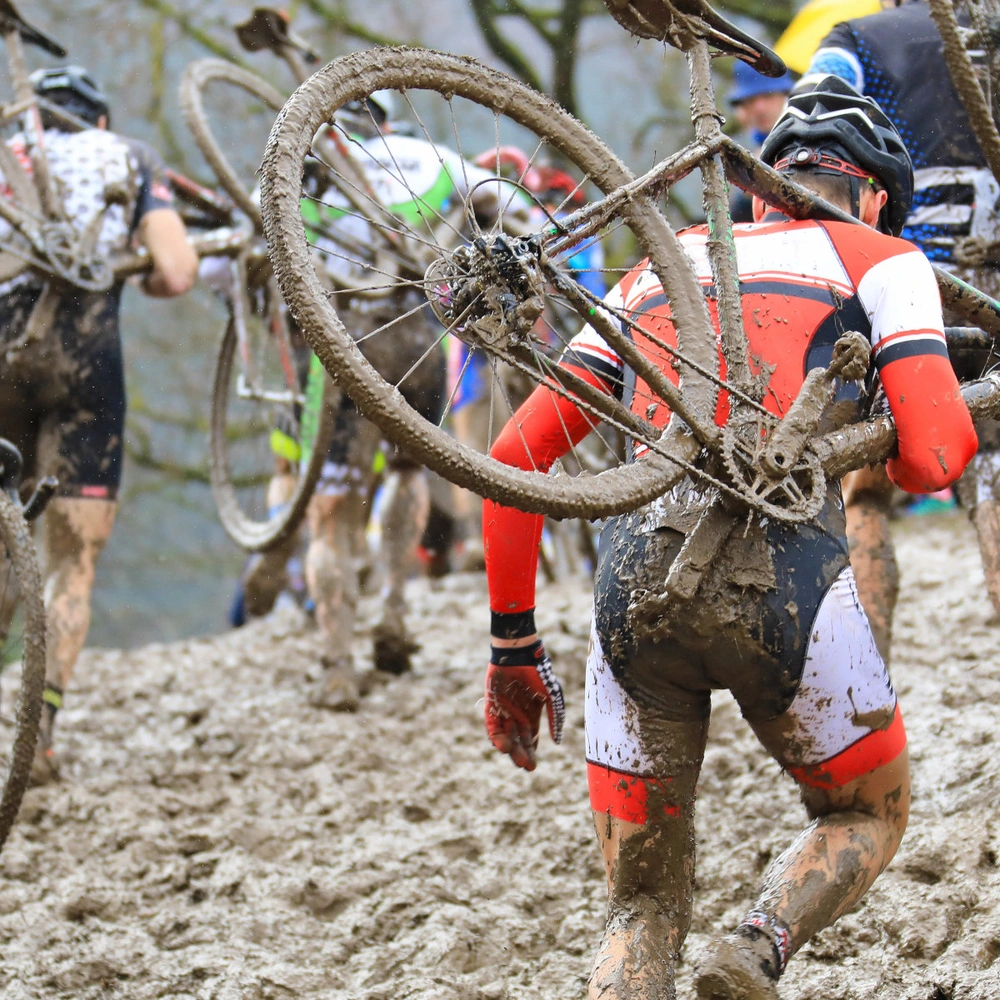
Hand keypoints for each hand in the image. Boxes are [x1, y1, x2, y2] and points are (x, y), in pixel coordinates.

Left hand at [484, 638, 564, 770]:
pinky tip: (502, 746)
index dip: (531, 752)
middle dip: (521, 754)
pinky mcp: (491, 704)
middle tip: (525, 766)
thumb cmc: (538, 672)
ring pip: (505, 735)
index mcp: (531, 714)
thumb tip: (557, 741)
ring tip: (514, 756)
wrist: (520, 653)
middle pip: (518, 740)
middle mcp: (517, 715)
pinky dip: (496, 736)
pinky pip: (492, 724)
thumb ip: (555, 717)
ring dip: (509, 747)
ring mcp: (503, 710)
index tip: (532, 766)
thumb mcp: (552, 696)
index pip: (530, 739)